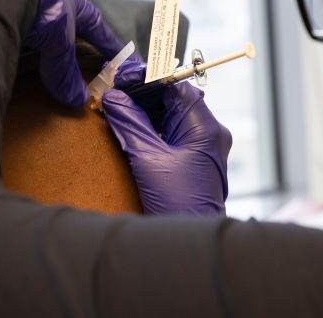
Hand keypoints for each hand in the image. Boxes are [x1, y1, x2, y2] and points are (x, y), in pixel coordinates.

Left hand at [9, 0, 123, 106]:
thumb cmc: (45, 11)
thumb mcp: (60, 46)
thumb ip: (67, 73)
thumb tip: (79, 101)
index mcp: (78, 2)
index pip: (100, 29)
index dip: (112, 46)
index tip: (125, 60)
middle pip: (74, 21)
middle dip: (80, 37)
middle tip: (87, 53)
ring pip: (46, 19)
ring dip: (50, 34)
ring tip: (51, 50)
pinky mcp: (8, 0)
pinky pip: (21, 19)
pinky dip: (25, 32)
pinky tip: (20, 42)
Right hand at [101, 60, 231, 215]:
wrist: (187, 244)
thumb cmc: (177, 203)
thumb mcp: (146, 158)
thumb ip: (129, 122)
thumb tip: (114, 97)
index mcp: (205, 127)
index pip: (176, 86)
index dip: (147, 78)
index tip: (121, 77)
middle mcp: (209, 134)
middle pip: (174, 100)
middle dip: (143, 94)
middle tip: (113, 92)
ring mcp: (203, 148)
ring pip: (171, 116)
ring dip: (144, 111)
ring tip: (116, 107)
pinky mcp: (194, 161)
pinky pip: (171, 134)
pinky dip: (151, 128)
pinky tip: (129, 127)